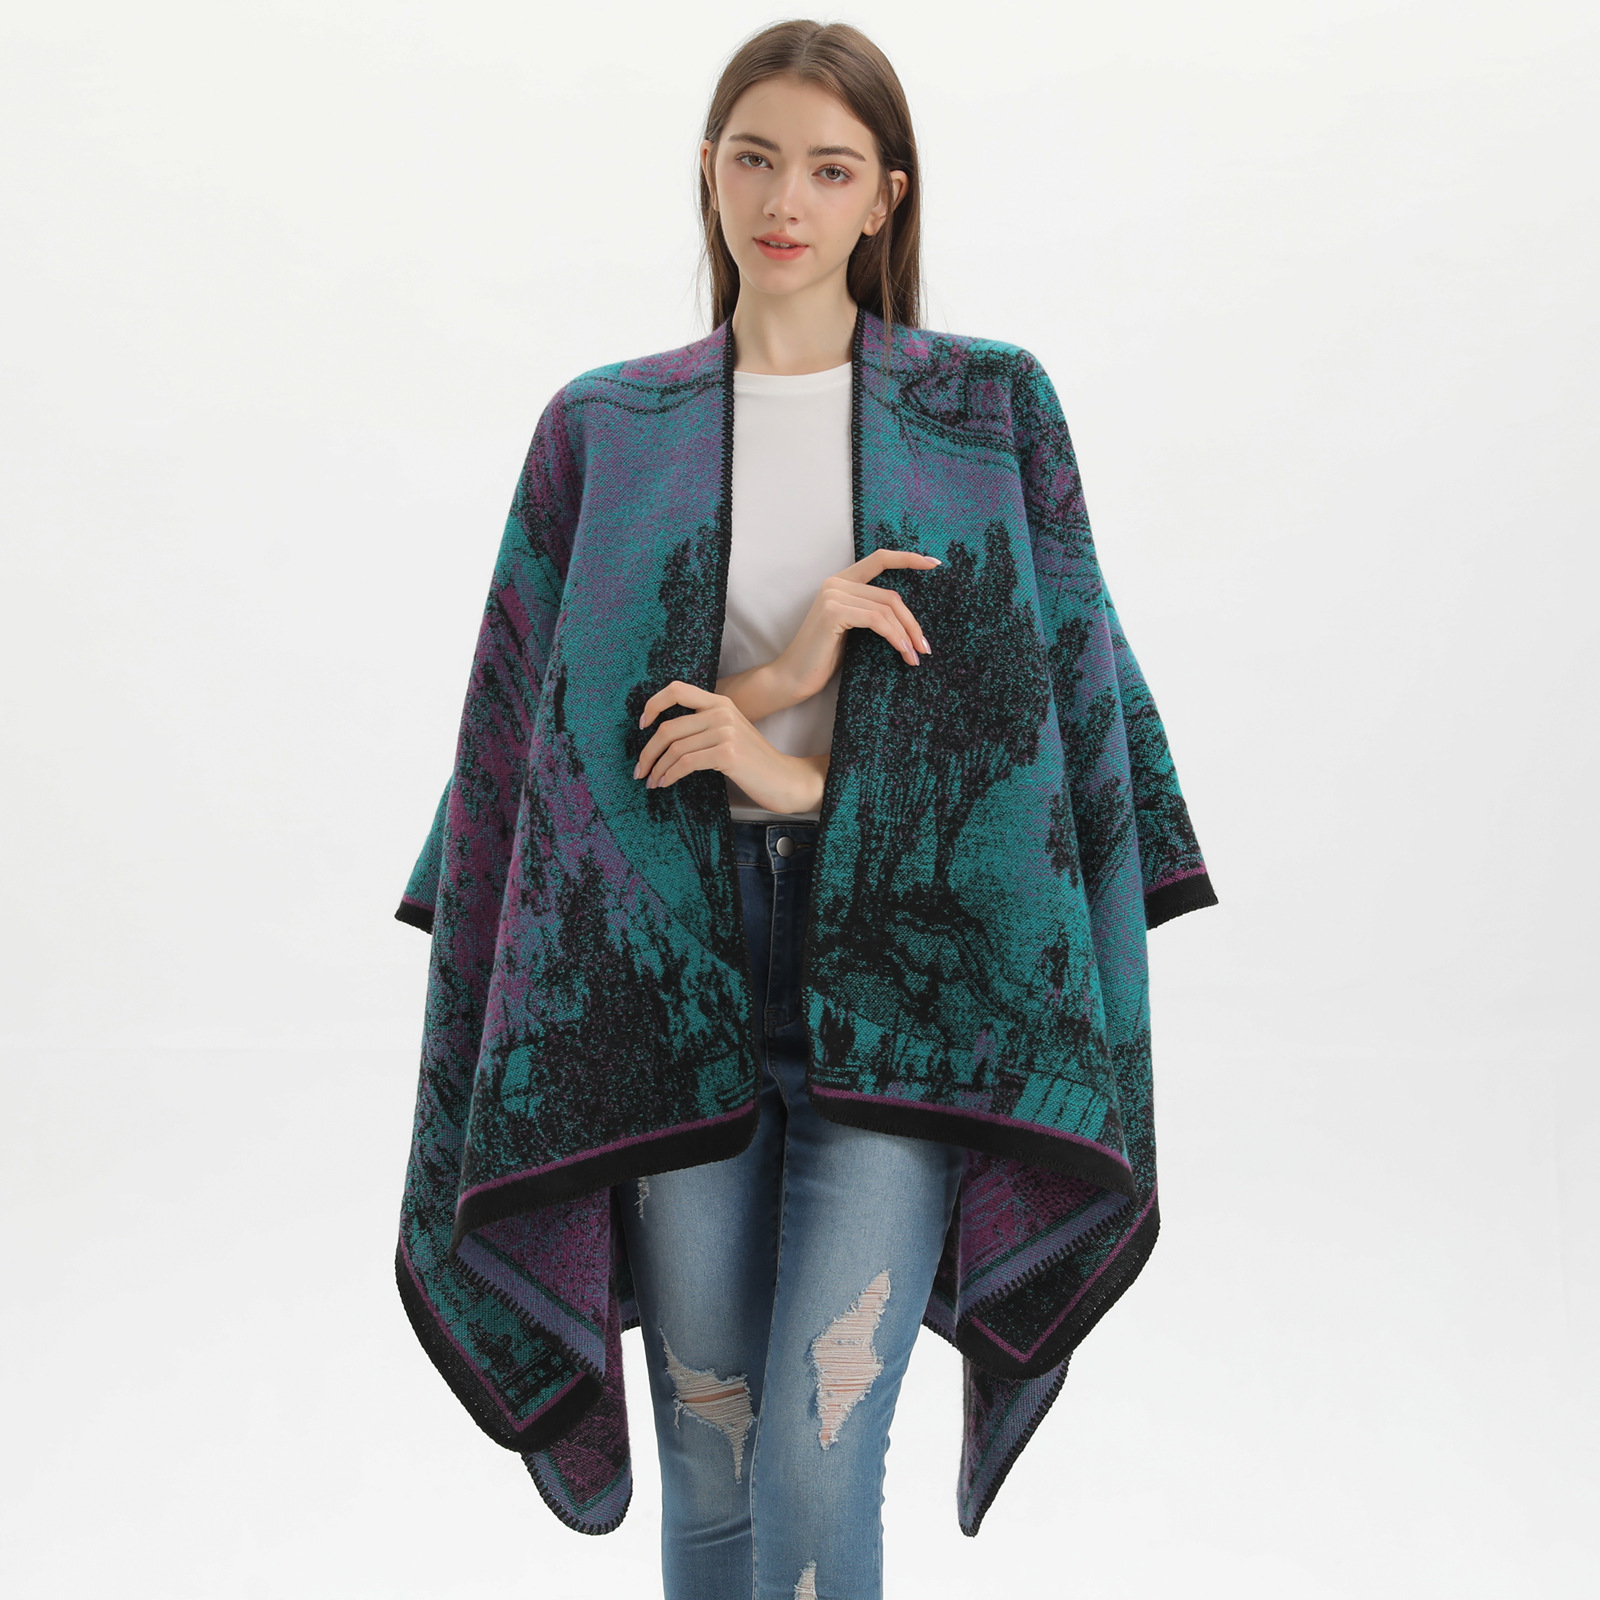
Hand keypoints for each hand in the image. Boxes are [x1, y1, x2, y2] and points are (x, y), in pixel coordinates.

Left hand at [635, 682, 829, 814]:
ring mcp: (725, 731)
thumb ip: (704, 726)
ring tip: (652, 781)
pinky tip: (665, 783)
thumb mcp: (729, 733)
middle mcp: (722, 711)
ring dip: (657, 767)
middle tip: (639, 769)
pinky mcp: (727, 753)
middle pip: (668, 727)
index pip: (677, 690)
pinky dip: (670, 775)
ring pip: (674, 748)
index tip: (642, 725)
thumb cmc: (753, 761)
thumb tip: (664, 736)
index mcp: (720, 702)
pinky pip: (685, 763)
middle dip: (648, 751)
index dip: (653, 705)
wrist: (784, 779)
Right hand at [765, 547, 939, 709]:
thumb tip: (909, 617)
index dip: (908, 558)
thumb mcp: (853, 630)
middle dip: (913, 622)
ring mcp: (833, 595)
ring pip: (887, 609)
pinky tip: (903, 653)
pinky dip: (895, 637)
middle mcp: (836, 583)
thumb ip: (872, 612)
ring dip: (907, 635)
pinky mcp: (833, 612)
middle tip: (925, 647)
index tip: (934, 564)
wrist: (793, 678)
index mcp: (841, 582)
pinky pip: (877, 621)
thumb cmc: (823, 658)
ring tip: (916, 657)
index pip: (879, 560)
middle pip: (890, 595)